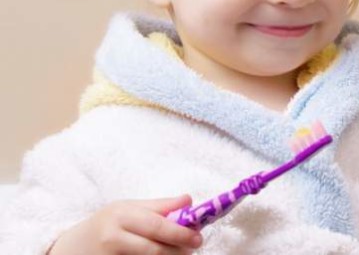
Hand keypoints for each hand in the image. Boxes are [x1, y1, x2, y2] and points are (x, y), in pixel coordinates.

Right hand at [48, 194, 202, 254]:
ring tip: (179, 254)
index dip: (180, 232)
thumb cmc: (105, 224)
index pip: (157, 225)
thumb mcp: (128, 208)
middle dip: (178, 249)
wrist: (70, 248)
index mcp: (121, 215)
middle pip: (154, 248)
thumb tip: (189, 200)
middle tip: (193, 247)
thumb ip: (159, 206)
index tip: (198, 236)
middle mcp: (113, 237)